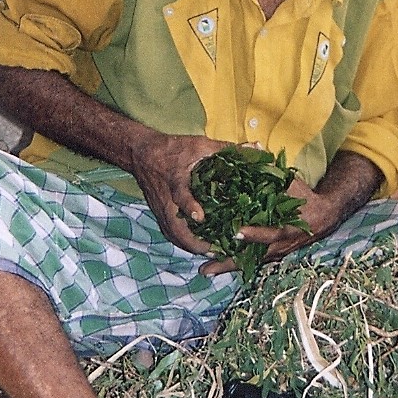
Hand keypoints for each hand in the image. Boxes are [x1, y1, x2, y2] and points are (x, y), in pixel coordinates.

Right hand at [129, 131, 226, 253]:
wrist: (142, 153)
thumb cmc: (173, 148)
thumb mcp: (199, 144)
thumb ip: (226, 149)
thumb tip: (255, 148)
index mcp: (176, 180)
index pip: (181, 196)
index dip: (190, 206)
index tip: (201, 217)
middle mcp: (167, 200)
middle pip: (175, 229)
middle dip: (195, 243)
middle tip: (217, 250)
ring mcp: (161, 210)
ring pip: (173, 235)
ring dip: (191, 246)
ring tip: (213, 253)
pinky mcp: (159, 214)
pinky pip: (171, 233)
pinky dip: (184, 242)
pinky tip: (200, 246)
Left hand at [199, 176, 332, 274]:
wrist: (323, 216)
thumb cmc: (305, 197)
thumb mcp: (291, 183)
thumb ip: (273, 170)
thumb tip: (255, 148)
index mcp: (288, 227)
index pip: (270, 233)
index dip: (254, 234)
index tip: (236, 232)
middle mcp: (280, 246)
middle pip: (253, 258)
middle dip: (230, 262)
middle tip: (207, 266)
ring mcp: (275, 253)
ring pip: (249, 263)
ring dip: (227, 266)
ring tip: (205, 270)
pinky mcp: (270, 255)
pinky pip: (250, 262)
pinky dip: (234, 263)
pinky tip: (216, 264)